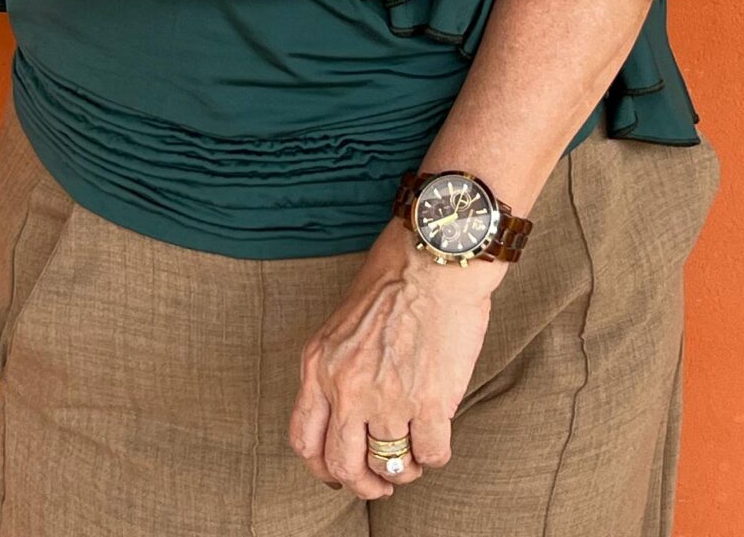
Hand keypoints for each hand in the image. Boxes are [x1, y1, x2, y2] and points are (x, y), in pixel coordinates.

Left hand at [287, 220, 499, 498]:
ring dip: (405, 469)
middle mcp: (345, 388)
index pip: (304, 440)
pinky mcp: (429, 402)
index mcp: (317, 366)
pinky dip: (435, 456)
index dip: (322, 468)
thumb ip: (336, 368)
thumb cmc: (393, 279)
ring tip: (415, 456)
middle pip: (344, 466)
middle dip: (364, 484)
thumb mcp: (341, 324)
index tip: (340, 474)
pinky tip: (438, 438)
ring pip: (391, 467)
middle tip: (381, 483)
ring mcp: (386, 398)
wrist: (433, 258)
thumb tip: (346, 414)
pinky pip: (431, 455)